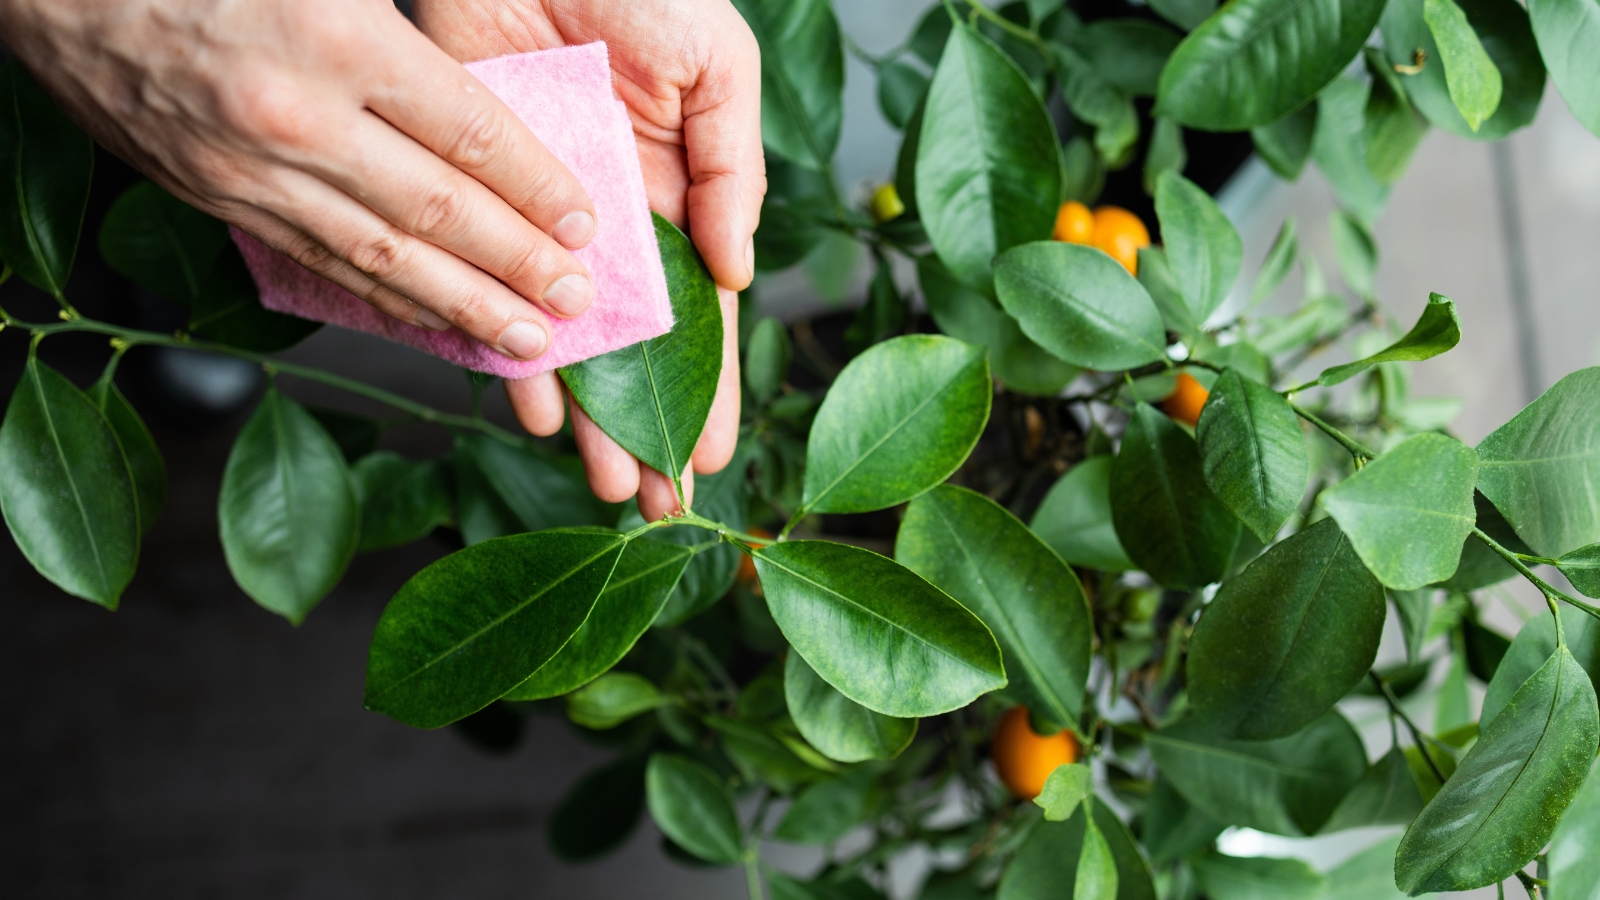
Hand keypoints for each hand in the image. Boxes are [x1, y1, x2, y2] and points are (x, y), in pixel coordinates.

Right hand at [0, 0, 603, 361]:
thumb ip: (406, 28)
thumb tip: (491, 101)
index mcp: (337, 37)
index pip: (468, 130)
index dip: (536, 184)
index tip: (585, 223)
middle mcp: (299, 116)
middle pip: (438, 209)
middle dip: (518, 263)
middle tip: (579, 301)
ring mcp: (252, 170)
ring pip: (382, 255)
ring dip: (464, 306)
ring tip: (528, 341)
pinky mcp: (218, 201)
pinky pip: (320, 262)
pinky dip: (385, 298)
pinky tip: (433, 322)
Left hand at [415, 0, 764, 520]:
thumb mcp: (717, 69)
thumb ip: (730, 170)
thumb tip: (737, 270)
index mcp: (681, 199)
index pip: (703, 315)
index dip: (712, 386)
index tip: (715, 454)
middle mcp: (615, 225)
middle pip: (636, 347)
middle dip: (648, 422)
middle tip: (657, 498)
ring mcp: (546, 220)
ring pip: (568, 334)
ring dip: (587, 409)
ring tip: (602, 477)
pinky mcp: (479, 197)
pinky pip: (488, 283)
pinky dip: (503, 343)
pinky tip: (527, 402)